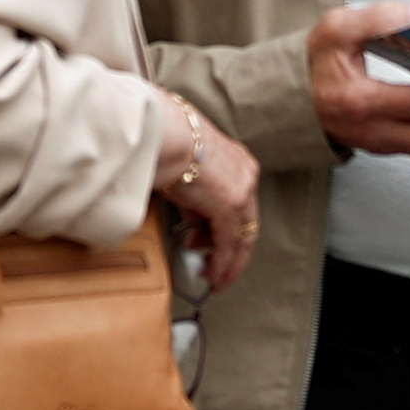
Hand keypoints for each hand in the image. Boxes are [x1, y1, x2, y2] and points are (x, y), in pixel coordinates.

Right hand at [153, 108, 261, 288]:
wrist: (163, 132)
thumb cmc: (164, 141)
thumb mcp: (185, 170)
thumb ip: (195, 199)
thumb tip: (195, 226)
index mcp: (237, 161)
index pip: (240, 204)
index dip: (227, 228)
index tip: (212, 242)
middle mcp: (246, 175)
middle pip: (247, 224)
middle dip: (231, 251)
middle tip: (217, 268)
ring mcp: (241, 191)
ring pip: (242, 237)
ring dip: (227, 261)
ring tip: (212, 276)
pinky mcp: (230, 206)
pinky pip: (230, 244)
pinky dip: (223, 264)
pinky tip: (214, 277)